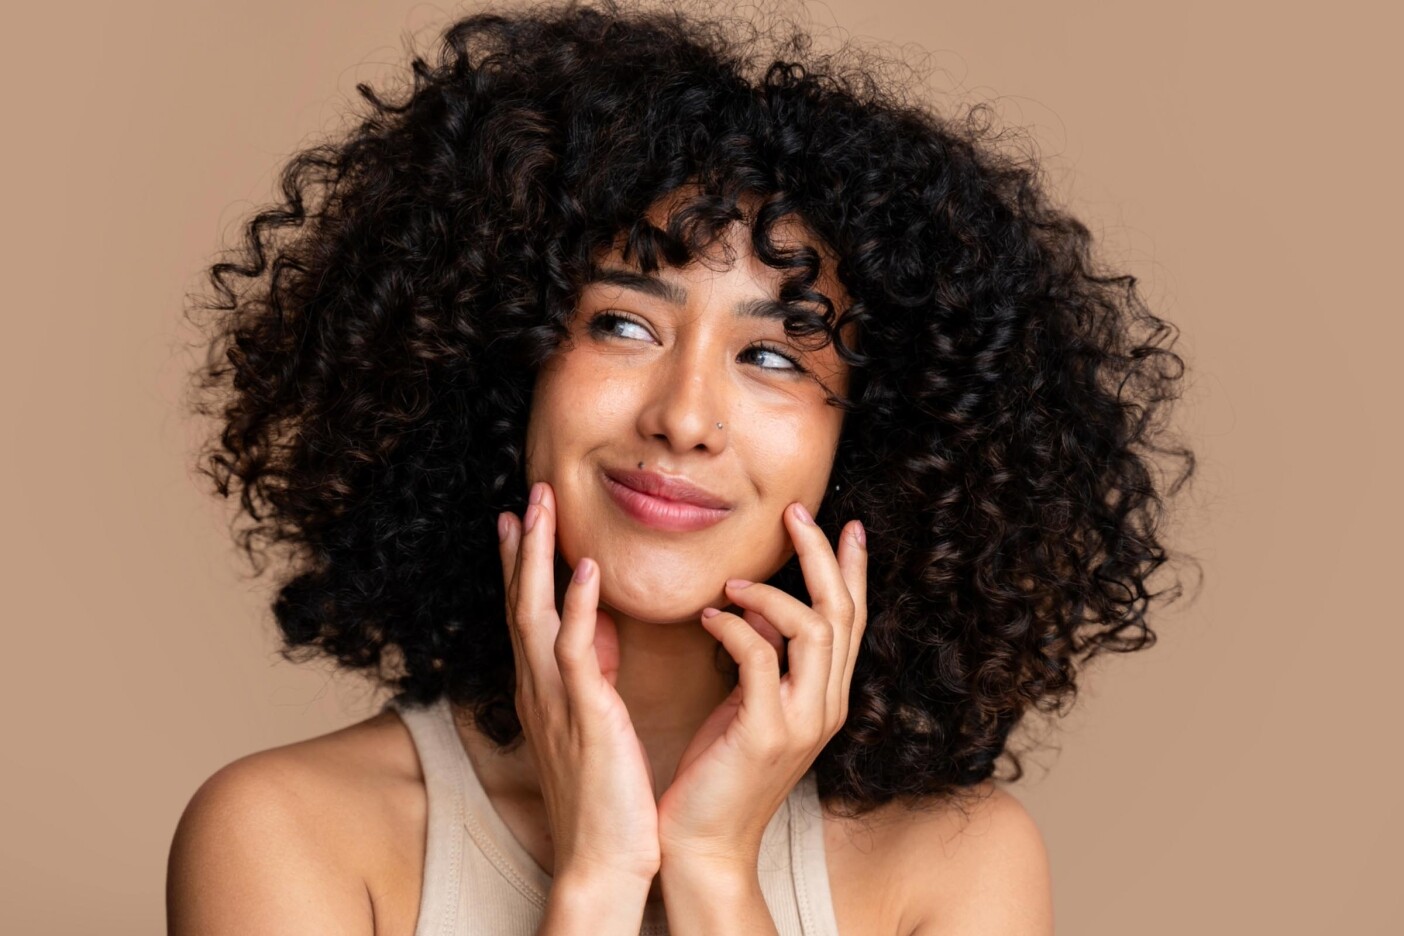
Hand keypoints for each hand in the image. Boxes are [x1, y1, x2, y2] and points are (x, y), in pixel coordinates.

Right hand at [497, 480, 660, 887]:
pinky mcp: (583, 715)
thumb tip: (605, 634)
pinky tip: (583, 567)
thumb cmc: (606, 799)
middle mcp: (538, 689)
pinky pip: (574, 651)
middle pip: (521, 602)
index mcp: (544, 691)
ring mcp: (555, 700)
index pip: (528, 614)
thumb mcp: (595, 724)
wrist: (605, 859)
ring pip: (535, 613)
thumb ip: (592, 677)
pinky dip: (577, 606)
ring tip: (539, 505)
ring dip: (537, 556)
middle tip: (525, 493)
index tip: (521, 519)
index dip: (524, 565)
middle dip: (523, 545)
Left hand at [655, 502, 868, 870]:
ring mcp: (803, 722)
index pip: (851, 621)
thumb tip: (760, 610)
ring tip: (731, 581)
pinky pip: (762, 659)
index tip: (847, 524)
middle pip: (842, 612)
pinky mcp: (767, 734)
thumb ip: (766, 660)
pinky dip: (737, 628)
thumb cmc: (718, 772)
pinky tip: (709, 618)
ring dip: (772, 592)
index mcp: (826, 697)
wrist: (703, 844)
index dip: (852, 570)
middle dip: (822, 555)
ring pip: (815, 629)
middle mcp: (827, 706)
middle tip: (797, 512)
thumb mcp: (748, 706)